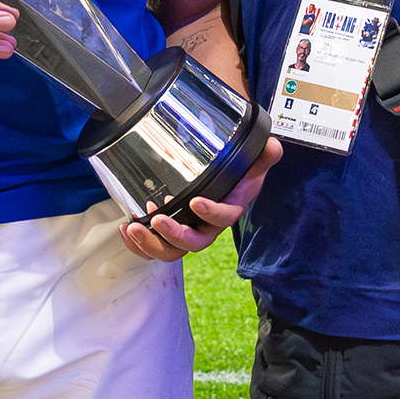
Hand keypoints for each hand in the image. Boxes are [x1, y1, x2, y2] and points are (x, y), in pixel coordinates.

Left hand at [120, 137, 282, 263]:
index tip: (196, 201)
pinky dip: (138, 244)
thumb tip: (273, 146)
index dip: (211, 214)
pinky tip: (125, 227)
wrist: (228, 181)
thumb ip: (263, 156)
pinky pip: (155, 246)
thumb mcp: (253, 162)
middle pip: (193, 244)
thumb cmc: (239, 173)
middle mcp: (208, 227)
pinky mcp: (170, 231)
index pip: (224, 219)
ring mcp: (188, 231)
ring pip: (171, 252)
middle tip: (156, 220)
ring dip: (150, 243)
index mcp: (229, 210)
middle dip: (173, 235)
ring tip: (132, 228)